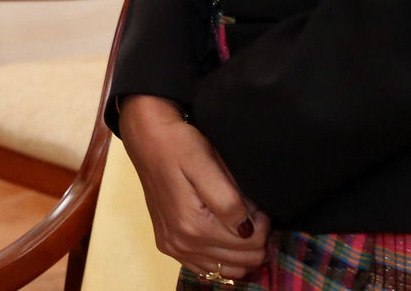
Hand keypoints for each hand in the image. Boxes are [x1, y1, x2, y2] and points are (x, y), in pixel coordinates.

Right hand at [119, 95, 268, 281]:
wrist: (147, 140)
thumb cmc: (179, 145)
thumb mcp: (206, 162)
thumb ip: (228, 200)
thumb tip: (247, 229)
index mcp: (193, 226)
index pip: (251, 244)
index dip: (263, 224)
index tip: (258, 205)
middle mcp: (182, 244)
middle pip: (242, 261)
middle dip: (254, 238)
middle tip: (250, 211)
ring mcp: (174, 248)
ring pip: (227, 270)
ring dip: (240, 250)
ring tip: (238, 222)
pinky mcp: (169, 246)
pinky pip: (207, 268)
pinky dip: (222, 256)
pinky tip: (222, 233)